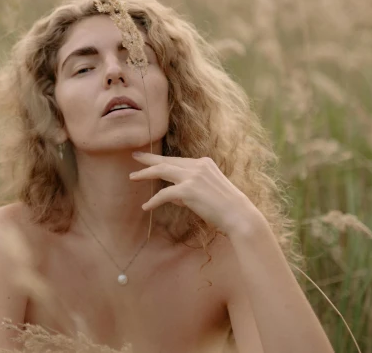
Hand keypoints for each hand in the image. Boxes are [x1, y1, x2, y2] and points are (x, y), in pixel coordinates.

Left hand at [129, 151, 265, 236]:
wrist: (239, 215)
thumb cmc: (226, 208)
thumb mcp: (207, 192)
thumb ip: (189, 189)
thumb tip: (170, 195)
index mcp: (204, 163)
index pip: (178, 161)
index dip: (163, 161)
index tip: (150, 158)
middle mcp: (198, 165)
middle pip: (167, 160)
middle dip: (149, 158)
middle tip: (135, 156)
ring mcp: (193, 176)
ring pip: (162, 170)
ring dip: (145, 173)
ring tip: (133, 177)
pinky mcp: (188, 190)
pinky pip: (164, 194)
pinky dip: (153, 201)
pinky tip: (145, 206)